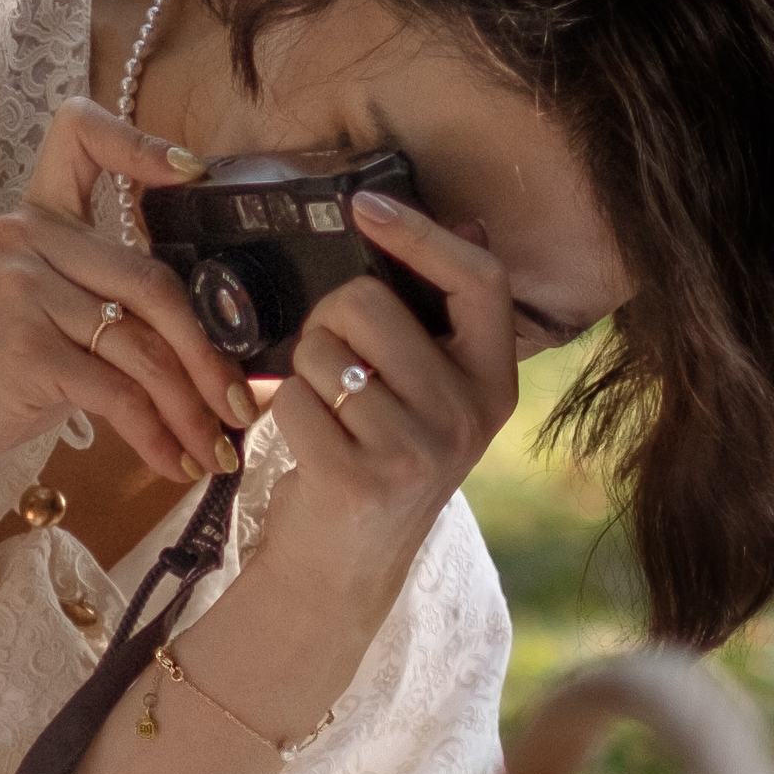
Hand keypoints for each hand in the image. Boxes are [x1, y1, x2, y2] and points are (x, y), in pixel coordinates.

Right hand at [0, 99, 259, 501]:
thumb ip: (97, 300)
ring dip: (192, 409)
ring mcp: (23, 291)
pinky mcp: (25, 349)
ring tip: (214, 448)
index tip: (196, 174)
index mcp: (31, 219)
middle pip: (153, 282)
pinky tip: (172, 462)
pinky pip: (119, 394)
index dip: (144, 144)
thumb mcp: (31, 316)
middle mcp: (26, 239)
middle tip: (241, 405)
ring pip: (144, 347)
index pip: (82, 137)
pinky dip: (156, 436)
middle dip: (210, 355)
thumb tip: (201, 337)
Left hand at [255, 192, 520, 623]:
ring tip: (322, 412)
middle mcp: (469, 414)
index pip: (479, 280)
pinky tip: (304, 444)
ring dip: (302, 371)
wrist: (343, 568)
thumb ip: (442, 319)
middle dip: (326, 321)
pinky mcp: (361, 478)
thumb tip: (467, 222)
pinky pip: (293, 399)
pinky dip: (279, 412)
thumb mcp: (427, 394)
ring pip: (323, 350)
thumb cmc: (375, 460)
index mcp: (494, 381)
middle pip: (371, 303)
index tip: (365, 205)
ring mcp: (419, 449)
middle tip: (328, 365)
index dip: (421, 234)